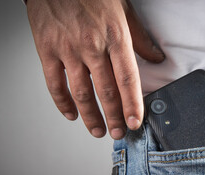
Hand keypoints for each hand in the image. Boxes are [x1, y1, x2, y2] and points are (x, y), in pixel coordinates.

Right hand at [26, 0, 164, 138]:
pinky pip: (55, 83)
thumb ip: (140, 38)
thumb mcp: (123, 11)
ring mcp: (68, 49)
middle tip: (119, 132)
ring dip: (91, 116)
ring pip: (81, 92)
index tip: (136, 122)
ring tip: (98, 130)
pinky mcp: (47, 50)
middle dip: (114, 117)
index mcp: (115, 37)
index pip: (128, 79)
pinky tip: (71, 114)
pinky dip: (62, 103)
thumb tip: (157, 58)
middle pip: (106, 91)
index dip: (132, 105)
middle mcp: (92, 46)